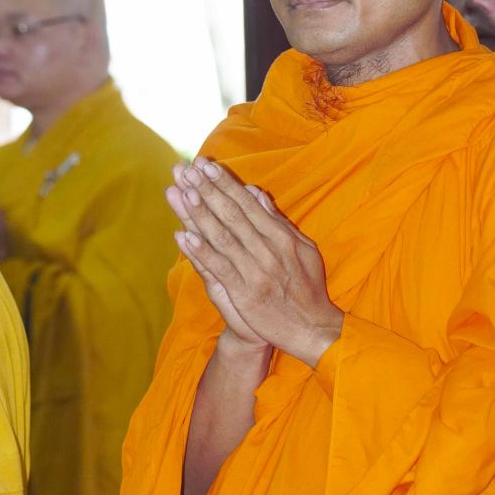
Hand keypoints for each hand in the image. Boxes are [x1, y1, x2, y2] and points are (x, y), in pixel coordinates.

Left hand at [166, 159, 342, 367]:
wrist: (312, 328)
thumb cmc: (307, 287)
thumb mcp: (303, 249)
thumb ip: (278, 221)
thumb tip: (255, 193)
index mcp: (282, 237)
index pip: (248, 204)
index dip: (225, 184)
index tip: (206, 166)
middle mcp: (268, 250)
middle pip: (232, 215)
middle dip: (208, 191)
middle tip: (187, 171)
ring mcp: (255, 272)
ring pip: (222, 237)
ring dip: (200, 214)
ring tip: (182, 192)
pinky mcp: (244, 293)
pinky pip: (219, 268)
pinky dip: (201, 252)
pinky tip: (184, 236)